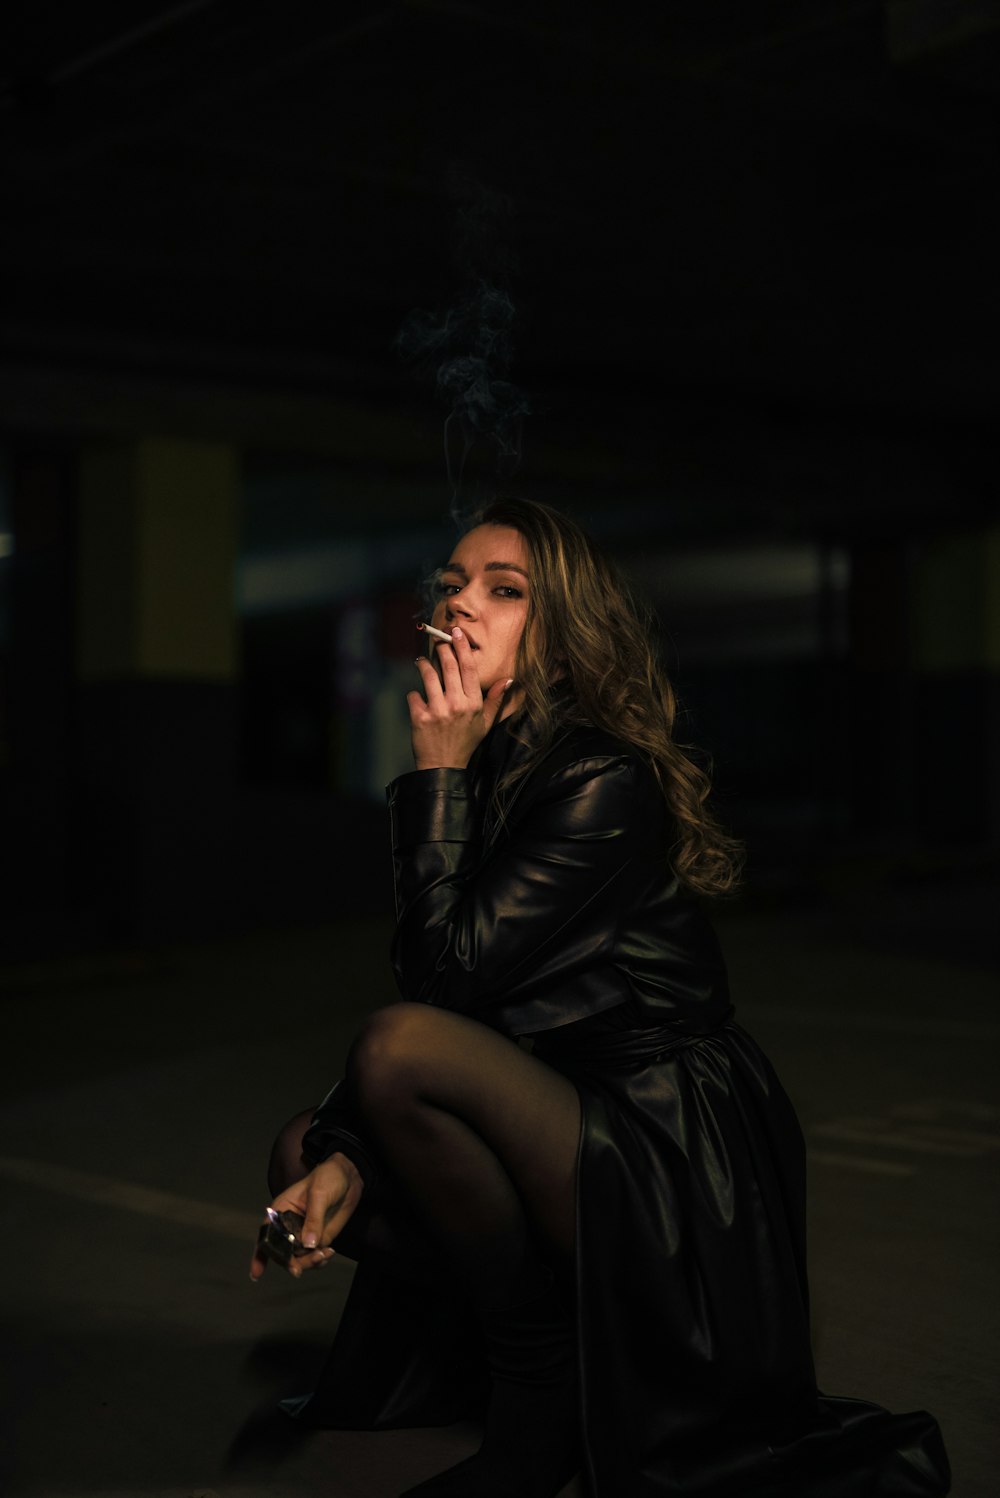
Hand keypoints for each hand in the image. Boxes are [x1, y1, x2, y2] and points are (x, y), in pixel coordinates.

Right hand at [249, 1153, 363, 1281]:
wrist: (349, 1176)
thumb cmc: (328, 1177)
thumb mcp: (318, 1194)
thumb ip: (313, 1220)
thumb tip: (308, 1244)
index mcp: (281, 1210)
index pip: (267, 1234)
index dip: (260, 1254)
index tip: (257, 1273)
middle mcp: (289, 1225)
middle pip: (282, 1252)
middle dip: (291, 1262)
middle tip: (300, 1269)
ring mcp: (304, 1233)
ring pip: (299, 1258)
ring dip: (309, 1263)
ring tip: (323, 1254)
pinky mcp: (318, 1238)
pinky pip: (314, 1256)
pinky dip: (320, 1260)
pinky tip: (329, 1253)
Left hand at [408, 627, 511, 769]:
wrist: (443, 767)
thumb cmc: (465, 743)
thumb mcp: (486, 723)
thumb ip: (495, 701)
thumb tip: (508, 680)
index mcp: (474, 704)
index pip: (469, 668)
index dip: (462, 647)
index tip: (457, 632)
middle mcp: (457, 705)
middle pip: (449, 666)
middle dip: (442, 649)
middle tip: (437, 642)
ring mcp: (438, 711)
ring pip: (428, 676)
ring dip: (423, 665)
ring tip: (421, 662)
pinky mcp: (420, 718)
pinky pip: (413, 695)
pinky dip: (413, 694)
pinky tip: (416, 697)